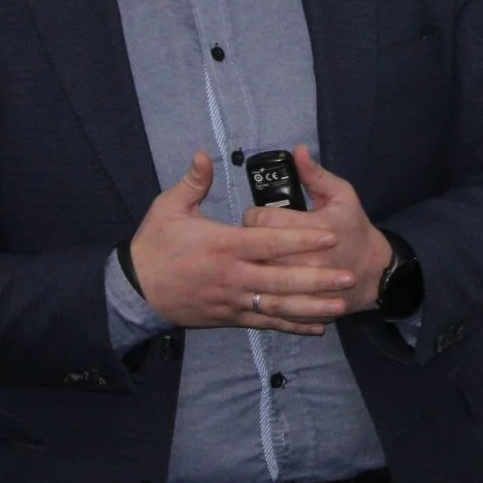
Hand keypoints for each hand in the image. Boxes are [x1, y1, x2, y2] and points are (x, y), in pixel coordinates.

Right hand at [130, 152, 352, 334]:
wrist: (134, 291)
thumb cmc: (153, 246)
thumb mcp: (167, 208)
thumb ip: (192, 183)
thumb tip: (204, 154)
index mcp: (223, 245)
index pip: (269, 242)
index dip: (301, 238)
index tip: (329, 235)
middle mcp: (232, 276)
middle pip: (281, 278)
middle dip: (317, 278)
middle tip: (348, 276)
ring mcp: (232, 300)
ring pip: (278, 305)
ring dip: (311, 307)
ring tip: (340, 306)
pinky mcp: (229, 317)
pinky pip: (265, 323)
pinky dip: (291, 325)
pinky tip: (315, 327)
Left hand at [242, 146, 391, 319]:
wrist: (374, 273)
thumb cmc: (354, 230)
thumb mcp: (342, 196)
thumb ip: (315, 175)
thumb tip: (297, 150)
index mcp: (313, 229)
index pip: (260, 220)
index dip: (254, 216)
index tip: (260, 217)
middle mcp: (304, 260)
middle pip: (253, 249)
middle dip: (249, 242)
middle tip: (258, 238)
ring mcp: (301, 287)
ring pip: (256, 277)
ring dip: (253, 267)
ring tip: (259, 260)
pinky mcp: (300, 306)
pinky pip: (268, 301)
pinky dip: (262, 293)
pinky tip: (263, 285)